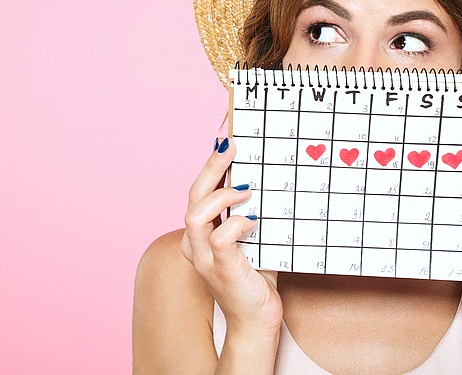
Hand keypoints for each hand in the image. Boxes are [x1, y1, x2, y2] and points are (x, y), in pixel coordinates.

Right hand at [179, 137, 282, 335]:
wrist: (257, 320)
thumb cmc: (256, 278)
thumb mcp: (255, 239)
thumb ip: (253, 215)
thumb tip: (268, 181)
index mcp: (200, 234)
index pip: (198, 192)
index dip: (209, 165)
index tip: (225, 142)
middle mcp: (195, 244)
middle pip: (192, 196)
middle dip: (210, 167)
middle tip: (230, 146)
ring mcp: (205, 258)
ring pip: (195, 214)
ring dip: (220, 195)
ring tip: (245, 188)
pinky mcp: (221, 269)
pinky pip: (220, 238)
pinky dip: (236, 224)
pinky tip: (253, 221)